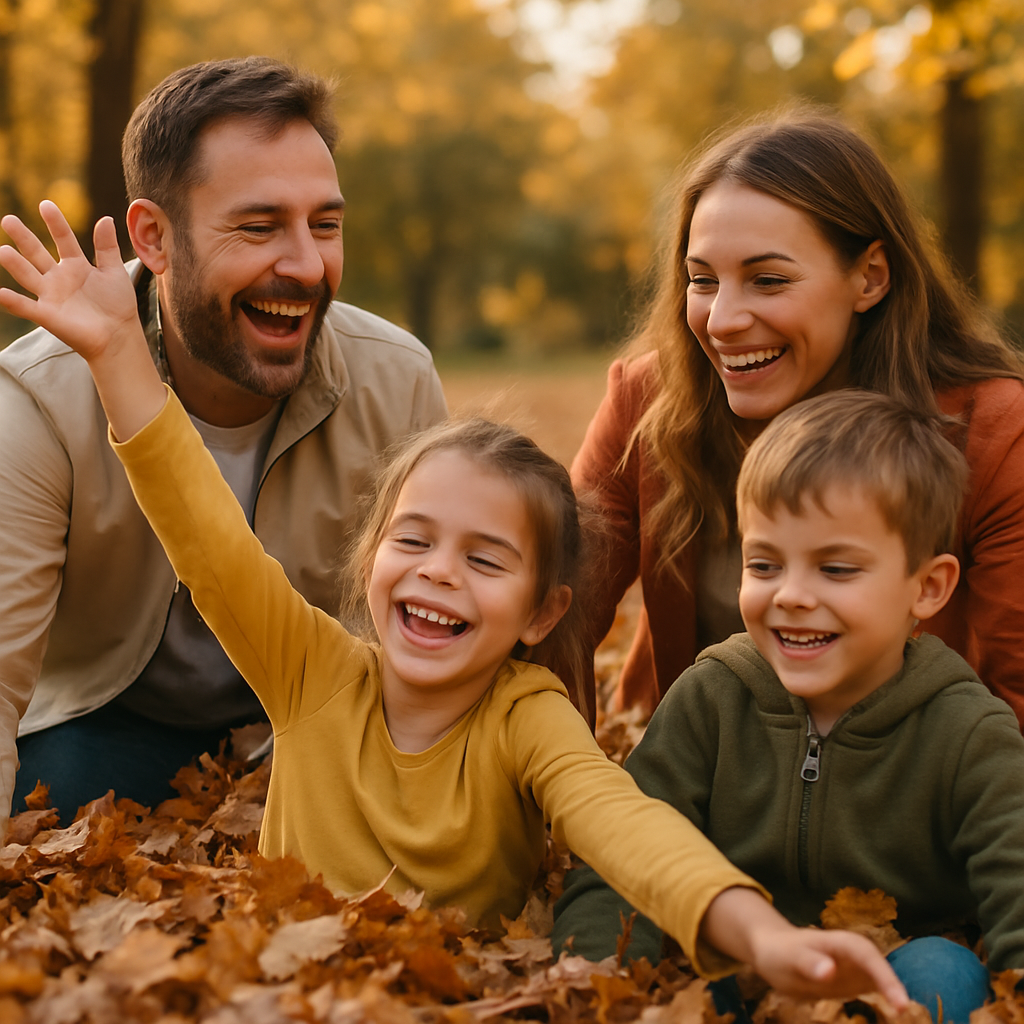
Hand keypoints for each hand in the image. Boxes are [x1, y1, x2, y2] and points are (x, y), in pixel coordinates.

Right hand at [0, 201, 140, 361]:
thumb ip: (107, 247)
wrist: (120, 336)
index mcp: (76, 265)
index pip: (63, 239)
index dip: (56, 223)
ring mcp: (51, 295)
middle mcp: (58, 277)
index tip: (46, 204)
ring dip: (14, 264)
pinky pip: (27, 307)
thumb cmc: (118, 304)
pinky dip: (13, 301)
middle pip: (37, 253)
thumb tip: (105, 218)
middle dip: (23, 238)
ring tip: (2, 250)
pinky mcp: (48, 315)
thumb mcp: (114, 272)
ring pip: (28, 276)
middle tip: (8, 220)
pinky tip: (0, 292)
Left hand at [746, 922, 908, 1008]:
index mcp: (842, 943)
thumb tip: (830, 971)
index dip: (887, 978)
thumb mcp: (790, 957)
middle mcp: (856, 955)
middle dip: (898, 993)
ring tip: (906, 1023)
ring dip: (896, 1001)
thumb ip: (808, 963)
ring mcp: (859, 970)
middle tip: (908, 1018)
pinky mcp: (857, 984)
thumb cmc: (781, 952)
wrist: (774, 952)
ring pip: (884, 984)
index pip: (869, 957)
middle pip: (883, 972)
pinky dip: (887, 1007)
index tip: (900, 1003)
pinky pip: (877, 995)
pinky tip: (894, 1021)